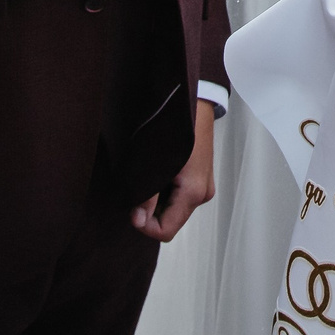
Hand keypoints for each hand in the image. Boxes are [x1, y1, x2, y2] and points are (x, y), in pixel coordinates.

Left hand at [133, 101, 215, 240]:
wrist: (192, 102)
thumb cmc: (175, 128)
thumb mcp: (154, 164)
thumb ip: (145, 196)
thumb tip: (138, 220)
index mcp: (193, 193)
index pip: (165, 231)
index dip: (144, 225)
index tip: (131, 207)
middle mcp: (202, 194)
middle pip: (170, 221)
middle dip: (149, 212)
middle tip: (137, 187)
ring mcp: (203, 186)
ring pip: (173, 209)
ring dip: (156, 201)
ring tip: (148, 176)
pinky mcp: (200, 179)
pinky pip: (178, 197)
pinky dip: (164, 192)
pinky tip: (158, 172)